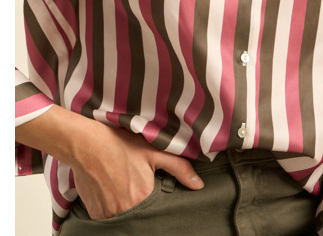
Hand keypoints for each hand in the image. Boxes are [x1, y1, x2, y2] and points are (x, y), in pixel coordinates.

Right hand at [70, 123, 203, 219]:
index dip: (155, 199)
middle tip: (133, 184)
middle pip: (139, 213)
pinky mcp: (95, 214)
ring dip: (124, 205)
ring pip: (123, 216)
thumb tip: (198, 184)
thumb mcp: (154, 151)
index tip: (150, 189)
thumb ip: (179, 168)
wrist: (86, 144)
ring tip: (121, 184)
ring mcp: (108, 214)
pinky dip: (110, 206)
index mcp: (143, 198)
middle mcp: (126, 211)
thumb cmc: (120, 145)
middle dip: (139, 202)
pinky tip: (109, 188)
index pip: (156, 209)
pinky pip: (107, 216)